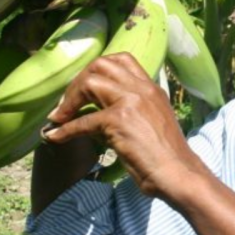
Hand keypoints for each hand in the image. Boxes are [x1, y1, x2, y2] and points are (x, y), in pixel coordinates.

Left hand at [42, 53, 208, 200]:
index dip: (97, 71)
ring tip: (60, 117)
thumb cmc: (167, 157)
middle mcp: (142, 89)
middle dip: (79, 81)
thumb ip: (129, 112)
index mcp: (151, 88)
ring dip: (69, 100)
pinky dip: (65, 130)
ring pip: (90, 83)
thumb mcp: (152, 123)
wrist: (179, 174)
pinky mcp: (119, 121)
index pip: (122, 60)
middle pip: (102, 64)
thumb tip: (93, 117)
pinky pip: (83, 121)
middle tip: (68, 104)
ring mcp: (131, 101)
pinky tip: (55, 137)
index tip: (85, 90)